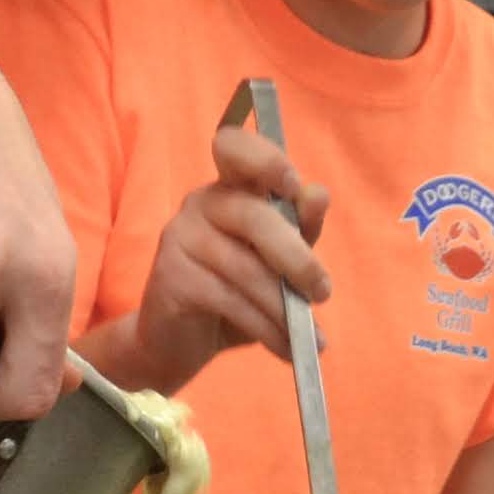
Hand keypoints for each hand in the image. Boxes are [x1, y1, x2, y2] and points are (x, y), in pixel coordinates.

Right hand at [124, 117, 328, 389]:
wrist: (178, 342)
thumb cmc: (235, 293)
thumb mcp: (277, 263)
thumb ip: (300, 230)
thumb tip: (318, 193)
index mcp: (230, 186)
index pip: (234, 146)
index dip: (264, 160)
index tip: (292, 186)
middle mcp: (201, 202)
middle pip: (254, 216)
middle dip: (296, 257)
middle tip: (323, 291)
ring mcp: (180, 236)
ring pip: (244, 267)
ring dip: (283, 307)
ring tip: (307, 335)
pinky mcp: (171, 275)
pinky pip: (229, 299)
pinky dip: (265, 328)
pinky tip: (284, 348)